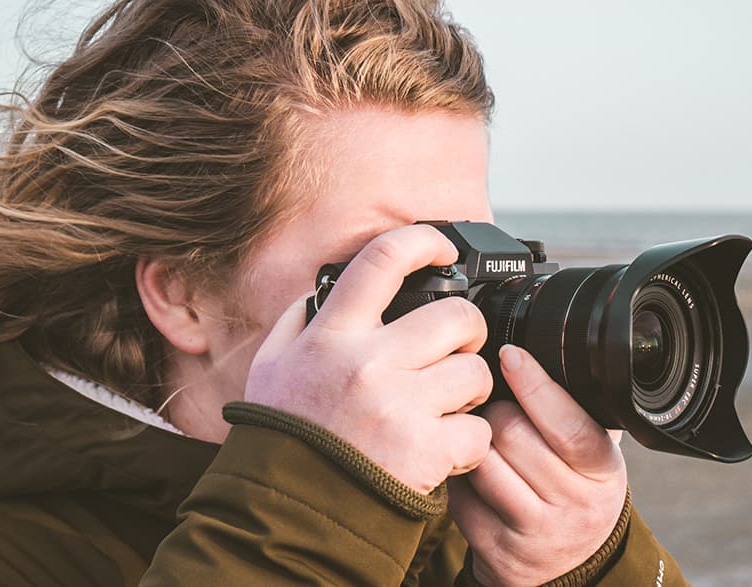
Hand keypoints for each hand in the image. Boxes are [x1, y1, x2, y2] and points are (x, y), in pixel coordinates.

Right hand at [244, 224, 494, 493]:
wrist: (283, 512)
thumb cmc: (282, 437)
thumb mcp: (271, 366)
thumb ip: (301, 320)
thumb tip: (330, 286)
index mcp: (332, 335)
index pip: (384, 259)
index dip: (424, 241)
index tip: (443, 248)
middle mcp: (367, 363)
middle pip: (456, 316)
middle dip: (467, 332)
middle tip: (455, 351)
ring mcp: (399, 407)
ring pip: (476, 372)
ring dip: (469, 390)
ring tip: (446, 407)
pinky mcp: (425, 452)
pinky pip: (480, 430)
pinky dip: (470, 442)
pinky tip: (444, 449)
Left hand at [448, 345, 628, 586]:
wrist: (565, 570)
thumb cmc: (572, 493)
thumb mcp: (593, 458)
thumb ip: (581, 412)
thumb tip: (553, 349)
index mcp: (604, 473)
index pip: (571, 425)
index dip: (537, 386)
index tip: (511, 355)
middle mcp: (577, 507)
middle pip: (514, 435)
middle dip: (495, 411)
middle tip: (494, 408)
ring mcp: (537, 534)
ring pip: (482, 462)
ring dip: (472, 442)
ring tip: (481, 440)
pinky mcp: (499, 553)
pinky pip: (462, 497)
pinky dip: (459, 479)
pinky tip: (469, 474)